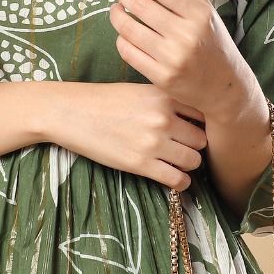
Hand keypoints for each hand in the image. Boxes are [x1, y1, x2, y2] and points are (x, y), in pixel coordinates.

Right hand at [47, 82, 207, 191]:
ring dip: (189, 164)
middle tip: (185, 149)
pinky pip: (178, 180)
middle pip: (202, 139)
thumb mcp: (139, 90)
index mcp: (164, 96)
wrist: (70, 112)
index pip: (203, 113)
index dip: (201, 124)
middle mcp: (163, 118)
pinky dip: (181, 182)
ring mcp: (153, 142)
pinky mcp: (141, 164)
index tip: (195, 130)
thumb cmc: (103, 101)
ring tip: (178, 163)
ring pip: (194, 160)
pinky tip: (173, 178)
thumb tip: (192, 117)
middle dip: (196, 146)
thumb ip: (165, 101)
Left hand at [109, 0, 252, 121]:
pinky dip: (121, 39)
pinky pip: (128, 51)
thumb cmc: (210, 42)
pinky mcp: (161, 77)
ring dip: (116, 14)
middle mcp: (186, 35)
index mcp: (199, 13)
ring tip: (116, 9)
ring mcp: (172, 58)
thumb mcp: (203, 12)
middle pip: (140, 5)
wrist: (224, 86)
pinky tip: (124, 33)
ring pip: (128, 29)